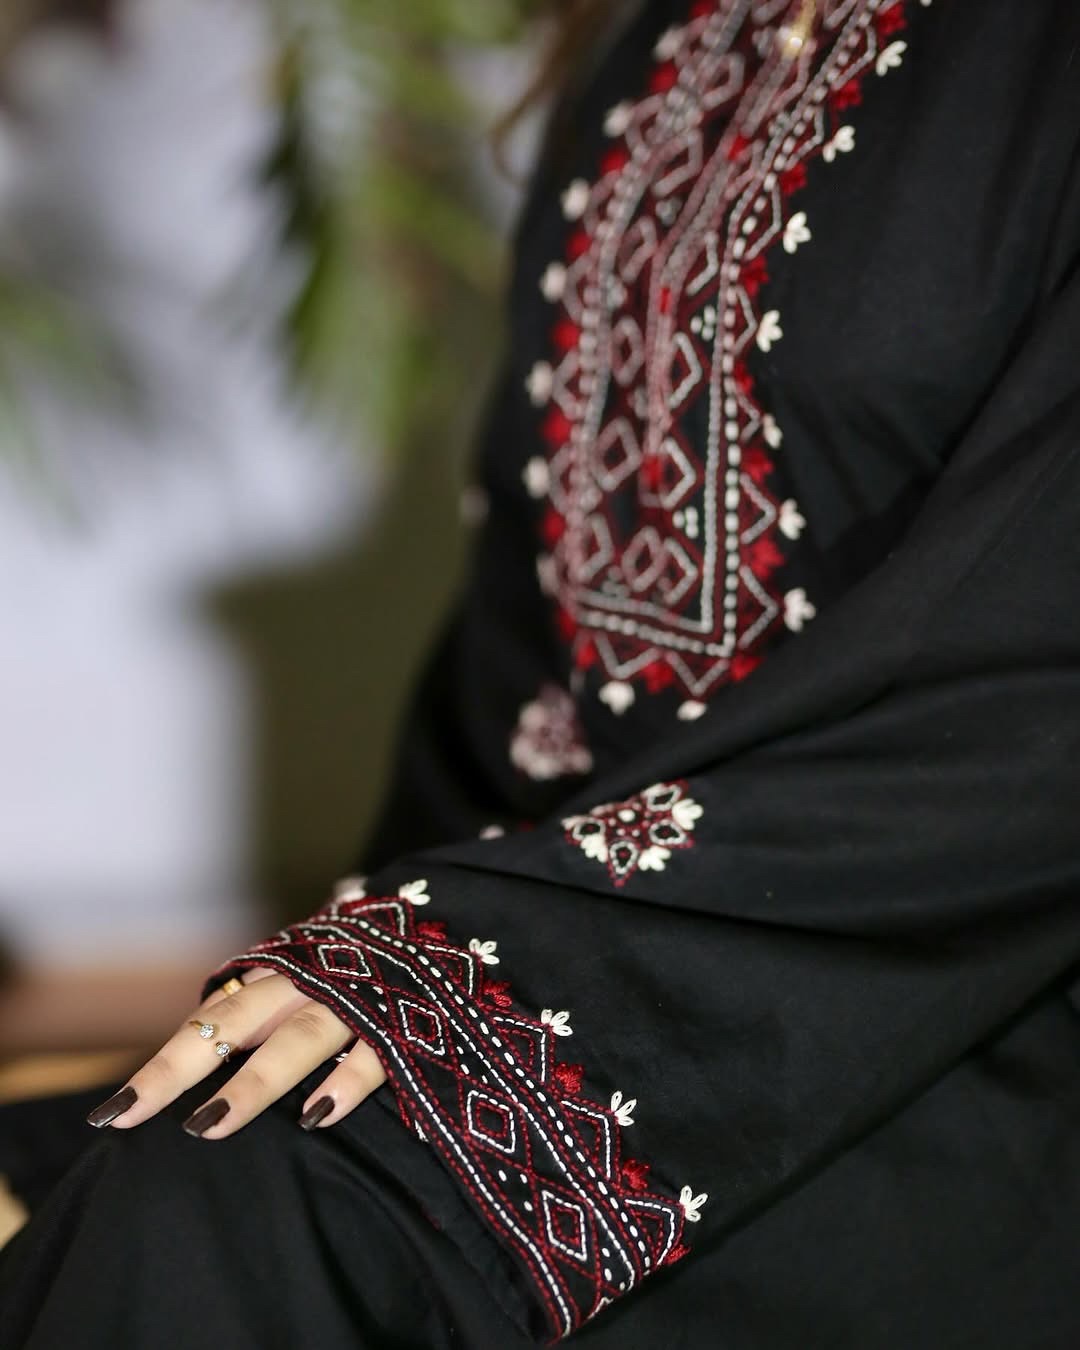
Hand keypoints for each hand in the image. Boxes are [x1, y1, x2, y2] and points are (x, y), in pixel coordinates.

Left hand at [86, 969, 387, 1138]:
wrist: (443, 916)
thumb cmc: (359, 964)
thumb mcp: (303, 975)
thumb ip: (262, 1010)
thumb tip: (204, 1049)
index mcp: (276, 976)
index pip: (206, 1024)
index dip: (161, 1067)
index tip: (111, 1116)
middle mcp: (304, 983)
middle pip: (232, 1025)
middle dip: (179, 1070)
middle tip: (130, 1114)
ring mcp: (352, 999)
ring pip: (298, 1039)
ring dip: (255, 1081)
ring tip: (209, 1125)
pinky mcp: (401, 1020)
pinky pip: (373, 1053)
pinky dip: (347, 1081)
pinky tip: (319, 1118)